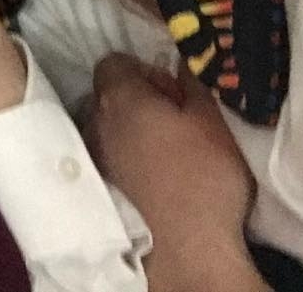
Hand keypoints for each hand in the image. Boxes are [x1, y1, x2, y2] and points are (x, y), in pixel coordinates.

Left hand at [87, 53, 268, 291]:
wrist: (186, 250)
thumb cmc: (201, 177)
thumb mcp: (211, 118)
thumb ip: (193, 78)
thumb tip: (184, 53)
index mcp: (117, 97)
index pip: (114, 60)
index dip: (146, 70)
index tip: (173, 91)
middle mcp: (93, 120)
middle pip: (109, 93)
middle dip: (139, 99)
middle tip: (177, 120)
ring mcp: (92, 155)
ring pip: (107, 126)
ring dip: (131, 130)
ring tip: (168, 151)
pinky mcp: (98, 186)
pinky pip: (109, 156)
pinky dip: (127, 157)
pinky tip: (155, 176)